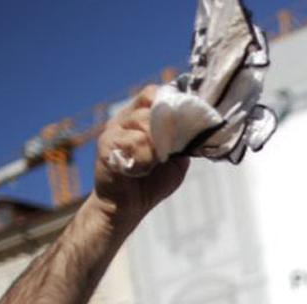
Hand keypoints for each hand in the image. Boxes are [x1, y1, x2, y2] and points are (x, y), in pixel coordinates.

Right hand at [93, 86, 188, 229]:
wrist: (127, 206)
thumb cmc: (152, 181)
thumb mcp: (177, 160)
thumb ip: (184, 142)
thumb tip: (201, 128)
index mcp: (141, 118)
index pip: (154, 93)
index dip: (170, 102)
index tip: (184, 118)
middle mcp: (125, 118)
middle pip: (152, 107)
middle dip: (167, 128)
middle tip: (170, 150)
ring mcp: (113, 129)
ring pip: (143, 122)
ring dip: (156, 145)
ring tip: (155, 162)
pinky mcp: (105, 144)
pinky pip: (133, 141)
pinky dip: (144, 157)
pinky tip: (142, 169)